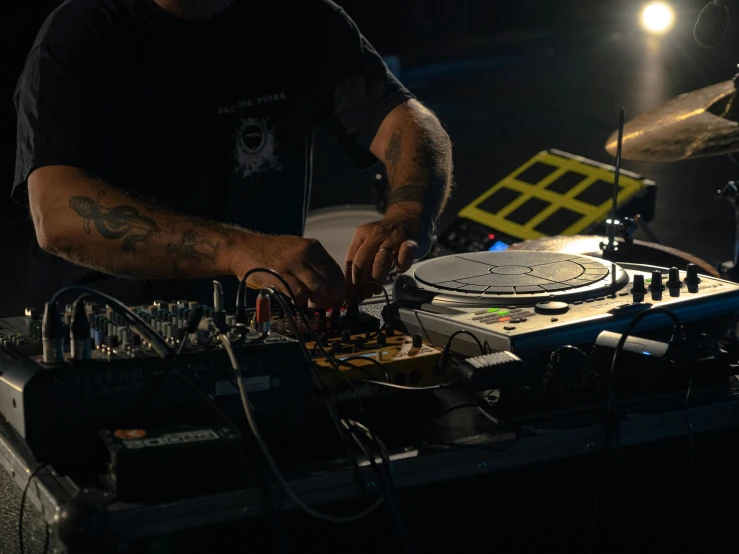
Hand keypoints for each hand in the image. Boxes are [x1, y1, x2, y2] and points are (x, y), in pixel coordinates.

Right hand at [230, 234, 344, 307]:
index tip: (336, 301)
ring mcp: (292, 263)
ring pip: (319, 287)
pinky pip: (299, 293)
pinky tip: (297, 303)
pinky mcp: (280, 274)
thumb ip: (313, 264)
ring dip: (317, 302)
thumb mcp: (296, 250)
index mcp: (313, 247)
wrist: (242, 248)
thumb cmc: (269, 254)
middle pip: (330, 281)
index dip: (339, 290)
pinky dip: (301, 302)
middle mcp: (306, 252)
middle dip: (331, 299)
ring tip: (310, 305)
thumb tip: (330, 286)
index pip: (336, 271)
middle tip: (324, 307)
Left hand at [344, 214, 426, 303]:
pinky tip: (399, 270)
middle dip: (360, 284)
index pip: (351, 261)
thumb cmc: (386, 236)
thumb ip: (360, 259)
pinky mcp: (410, 242)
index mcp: (362, 234)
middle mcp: (376, 234)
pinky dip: (400, 268)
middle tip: (363, 296)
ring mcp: (393, 237)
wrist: (409, 218)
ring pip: (380, 263)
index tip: (350, 295)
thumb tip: (350, 286)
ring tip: (376, 289)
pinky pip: (403, 259)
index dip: (349, 281)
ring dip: (377, 280)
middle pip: (362, 263)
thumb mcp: (369, 242)